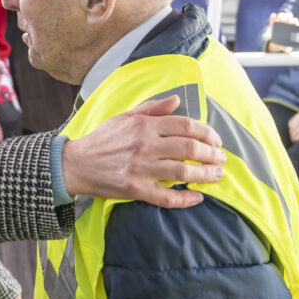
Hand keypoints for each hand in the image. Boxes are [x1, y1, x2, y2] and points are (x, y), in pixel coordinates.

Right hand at [62, 94, 226, 208]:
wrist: (76, 163)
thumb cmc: (102, 139)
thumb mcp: (125, 116)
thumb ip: (153, 108)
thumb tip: (178, 100)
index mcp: (144, 126)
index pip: (185, 126)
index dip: (206, 132)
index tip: (216, 140)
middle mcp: (146, 145)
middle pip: (189, 148)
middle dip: (211, 154)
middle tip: (222, 159)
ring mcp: (141, 169)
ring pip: (182, 171)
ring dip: (205, 174)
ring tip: (217, 175)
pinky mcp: (135, 189)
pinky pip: (166, 197)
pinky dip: (185, 198)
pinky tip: (198, 197)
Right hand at [267, 12, 298, 52]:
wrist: (276, 43)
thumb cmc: (283, 43)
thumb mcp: (284, 46)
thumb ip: (286, 48)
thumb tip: (288, 49)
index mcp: (292, 27)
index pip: (295, 21)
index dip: (294, 20)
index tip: (293, 22)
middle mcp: (286, 22)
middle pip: (289, 16)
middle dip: (287, 16)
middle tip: (285, 19)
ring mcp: (279, 21)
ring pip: (281, 15)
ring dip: (281, 15)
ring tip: (279, 18)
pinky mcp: (272, 21)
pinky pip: (273, 16)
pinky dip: (273, 16)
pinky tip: (273, 17)